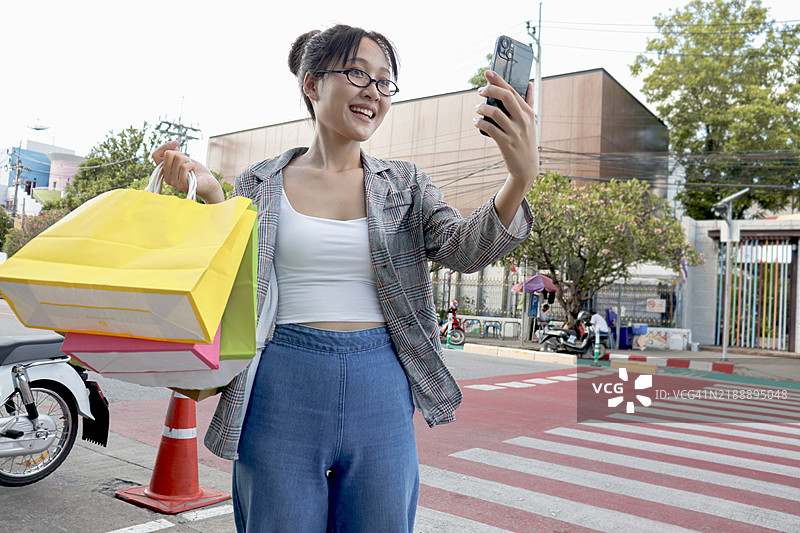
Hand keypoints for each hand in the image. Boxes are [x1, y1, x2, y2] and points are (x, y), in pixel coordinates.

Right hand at [151, 141, 224, 203]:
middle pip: (168, 154)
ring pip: (178, 159)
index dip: (165, 146)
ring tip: (191, 168)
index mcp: (164, 172)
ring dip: (188, 160)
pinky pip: (184, 166)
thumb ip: (174, 151)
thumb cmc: (195, 171)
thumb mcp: (183, 158)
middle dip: (180, 154)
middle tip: (186, 161)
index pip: (155, 154)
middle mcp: (167, 178)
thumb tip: (174, 142)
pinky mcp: (182, 184)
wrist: (209, 183)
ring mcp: (174, 182)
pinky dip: (191, 165)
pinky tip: (193, 172)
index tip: (176, 144)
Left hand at [475, 70, 537, 184]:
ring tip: (477, 109)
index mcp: (528, 113)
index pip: (513, 90)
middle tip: (480, 91)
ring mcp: (514, 132)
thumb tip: (530, 84)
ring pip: (495, 112)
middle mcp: (523, 120)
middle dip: (490, 89)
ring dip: (481, 108)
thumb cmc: (526, 141)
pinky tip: (476, 121)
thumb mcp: (531, 121)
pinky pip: (489, 128)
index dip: (499, 79)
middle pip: (505, 96)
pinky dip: (479, 122)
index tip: (488, 72)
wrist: (527, 167)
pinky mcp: (505, 143)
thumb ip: (529, 102)